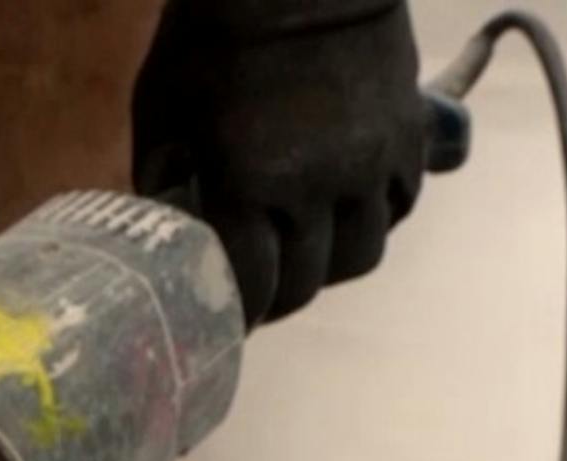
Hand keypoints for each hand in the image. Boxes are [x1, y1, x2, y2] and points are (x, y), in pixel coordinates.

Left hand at [133, 0, 426, 324]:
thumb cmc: (211, 34)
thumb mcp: (160, 111)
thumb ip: (163, 178)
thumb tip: (169, 227)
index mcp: (249, 185)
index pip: (254, 288)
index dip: (237, 314)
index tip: (222, 320)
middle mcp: (317, 185)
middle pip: (307, 283)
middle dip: (278, 298)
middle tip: (260, 294)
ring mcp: (368, 160)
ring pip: (363, 254)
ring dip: (331, 265)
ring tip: (307, 255)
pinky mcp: (405, 132)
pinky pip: (401, 202)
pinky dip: (376, 218)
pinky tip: (348, 211)